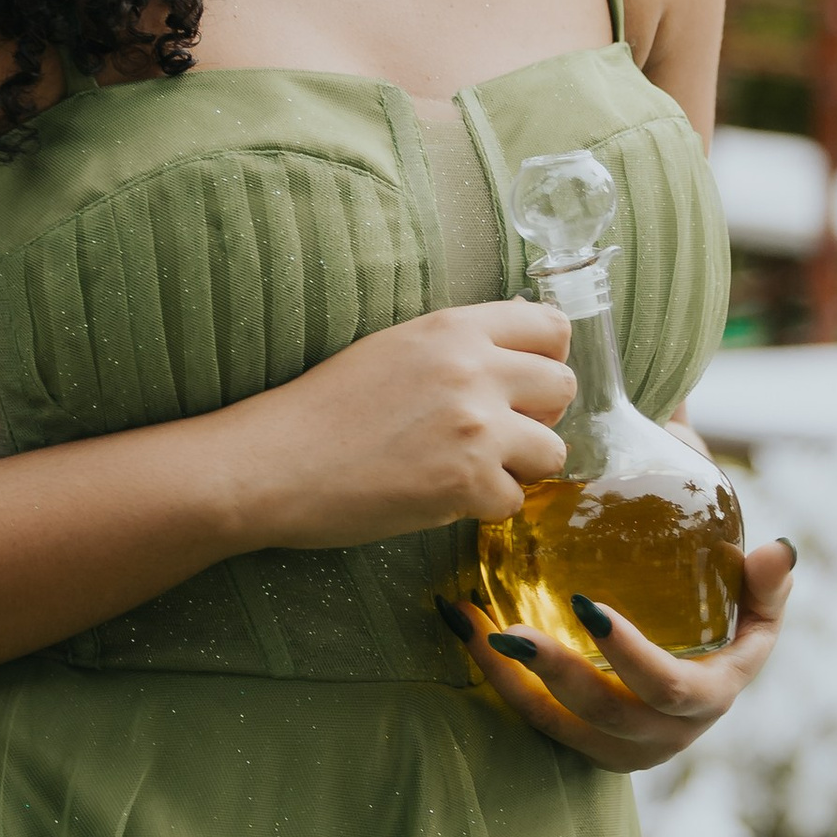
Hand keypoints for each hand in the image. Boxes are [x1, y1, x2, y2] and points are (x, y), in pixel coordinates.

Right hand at [224, 301, 574, 551]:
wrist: (272, 462)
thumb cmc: (322, 409)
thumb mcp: (395, 350)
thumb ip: (458, 349)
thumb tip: (521, 357)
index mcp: (454, 328)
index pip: (552, 328)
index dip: (545, 361)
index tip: (522, 387)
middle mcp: (474, 369)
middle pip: (563, 387)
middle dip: (539, 417)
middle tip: (496, 435)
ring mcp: (475, 427)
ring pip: (553, 451)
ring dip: (519, 468)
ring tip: (469, 471)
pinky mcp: (466, 482)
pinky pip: (514, 502)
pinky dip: (483, 508)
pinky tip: (441, 498)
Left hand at [438, 538, 796, 773]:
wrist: (694, 679)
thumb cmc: (722, 620)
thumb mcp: (755, 604)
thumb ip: (765, 578)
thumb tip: (780, 550)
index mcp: (714, 694)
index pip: (673, 686)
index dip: (632, 655)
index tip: (588, 609)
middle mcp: (668, 733)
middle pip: (607, 711)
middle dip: (557, 672)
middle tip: (513, 631)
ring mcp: (622, 747)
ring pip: (561, 723)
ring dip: (513, 679)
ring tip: (478, 630)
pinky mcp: (584, 746)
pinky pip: (535, 720)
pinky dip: (498, 679)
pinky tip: (465, 627)